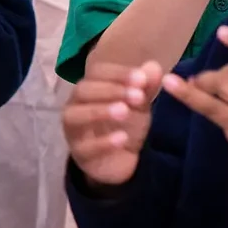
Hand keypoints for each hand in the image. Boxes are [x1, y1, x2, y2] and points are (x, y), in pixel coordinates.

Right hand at [62, 60, 162, 186]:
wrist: (122, 161)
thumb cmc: (126, 127)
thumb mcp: (140, 106)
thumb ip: (145, 87)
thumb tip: (153, 66)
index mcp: (90, 89)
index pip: (96, 73)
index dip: (118, 74)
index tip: (141, 78)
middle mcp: (76, 106)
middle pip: (83, 90)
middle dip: (110, 90)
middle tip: (138, 96)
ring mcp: (74, 131)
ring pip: (75, 116)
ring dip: (99, 111)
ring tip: (124, 111)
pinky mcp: (80, 155)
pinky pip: (85, 147)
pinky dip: (103, 142)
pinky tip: (122, 138)